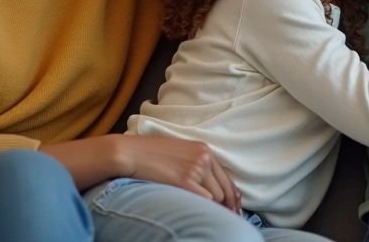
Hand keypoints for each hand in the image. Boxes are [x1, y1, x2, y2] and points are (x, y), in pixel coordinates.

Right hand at [116, 135, 240, 211]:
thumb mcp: (181, 152)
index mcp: (204, 150)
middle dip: (226, 206)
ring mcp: (196, 169)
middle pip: (223, 189)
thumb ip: (197, 164)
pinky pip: (203, 199)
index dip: (233, 196)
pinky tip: (197, 212)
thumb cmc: (151, 154)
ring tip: (203, 213)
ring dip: (211, 208)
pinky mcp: (185, 180)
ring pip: (215, 197)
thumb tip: (209, 187)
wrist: (132, 153)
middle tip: (229, 218)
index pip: (226, 177)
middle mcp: (204, 158)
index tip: (236, 208)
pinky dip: (202, 207)